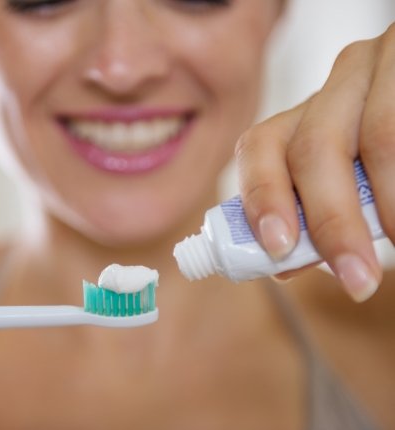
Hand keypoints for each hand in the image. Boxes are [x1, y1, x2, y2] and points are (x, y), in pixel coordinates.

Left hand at [235, 23, 394, 301]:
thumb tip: (282, 263)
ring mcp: (386, 63)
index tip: (279, 249)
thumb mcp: (357, 175)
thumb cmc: (392, 159)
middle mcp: (341, 79)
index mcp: (310, 110)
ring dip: (389, 207)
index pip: (260, 145)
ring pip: (376, 137)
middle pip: (313, 149)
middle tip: (357, 278)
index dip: (263, 197)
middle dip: (332, 222)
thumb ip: (319, 213)